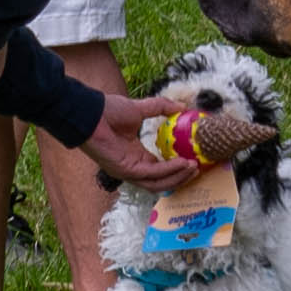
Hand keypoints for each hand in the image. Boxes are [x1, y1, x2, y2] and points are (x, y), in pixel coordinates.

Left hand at [78, 94, 199, 185]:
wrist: (91, 112)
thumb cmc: (108, 111)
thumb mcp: (140, 108)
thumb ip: (161, 108)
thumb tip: (182, 107)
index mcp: (137, 155)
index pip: (161, 169)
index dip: (178, 168)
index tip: (195, 160)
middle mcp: (134, 167)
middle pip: (162, 181)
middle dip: (181, 177)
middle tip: (198, 169)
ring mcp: (129, 171)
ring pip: (158, 183)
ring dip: (178, 177)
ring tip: (194, 168)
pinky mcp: (126, 170)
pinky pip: (152, 174)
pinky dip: (169, 171)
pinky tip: (182, 163)